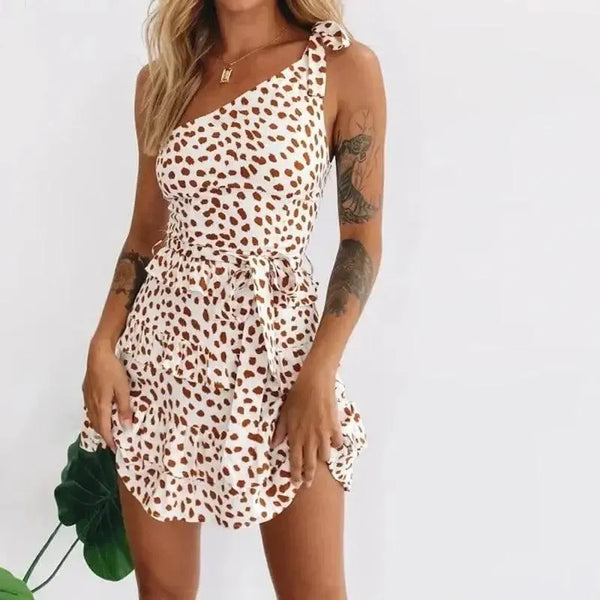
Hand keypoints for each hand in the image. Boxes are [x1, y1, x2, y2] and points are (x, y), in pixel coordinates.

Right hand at [82, 337, 131, 451]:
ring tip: (108, 430)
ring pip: (92, 416)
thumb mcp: (123, 389)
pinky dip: (96, 416)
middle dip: (104, 435)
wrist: (98, 353)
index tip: (115, 449)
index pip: (104, 429)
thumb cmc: (113, 370)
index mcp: (101, 405)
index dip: (109, 440)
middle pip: (96, 425)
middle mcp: (91, 403)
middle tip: (112, 442)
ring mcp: (87, 396)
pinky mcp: (86, 389)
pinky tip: (101, 413)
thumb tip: (126, 427)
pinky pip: (90, 408)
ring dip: (99, 426)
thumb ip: (124, 408)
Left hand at [270, 363, 342, 488]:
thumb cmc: (296, 396)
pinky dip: (335, 444)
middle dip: (309, 476)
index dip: (296, 474)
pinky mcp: (334, 427)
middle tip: (308, 485)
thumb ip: (280, 431)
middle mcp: (310, 439)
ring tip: (320, 459)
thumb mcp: (284, 413)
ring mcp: (323, 434)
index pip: (295, 461)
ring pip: (325, 456)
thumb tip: (274, 444)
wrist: (314, 383)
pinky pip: (337, 442)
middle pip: (310, 464)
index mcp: (295, 436)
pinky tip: (333, 442)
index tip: (296, 484)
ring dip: (322, 459)